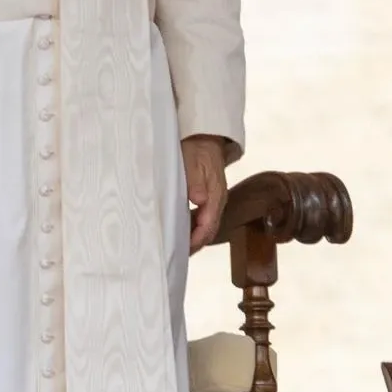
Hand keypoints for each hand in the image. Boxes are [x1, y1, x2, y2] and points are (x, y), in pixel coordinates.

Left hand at [181, 135, 229, 253]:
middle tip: (174, 255)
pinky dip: (193, 228)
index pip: (208, 226)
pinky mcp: (209, 198)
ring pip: (206, 226)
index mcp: (215, 195)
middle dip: (194, 244)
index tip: (180, 250)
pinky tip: (181, 231)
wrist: (206, 136)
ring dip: (193, 238)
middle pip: (209, 231)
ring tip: (176, 247)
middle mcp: (218, 201)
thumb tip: (199, 200)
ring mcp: (214, 200)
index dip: (195, 240)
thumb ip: (194, 180)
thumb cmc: (197, 147)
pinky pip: (203, 219)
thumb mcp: (192, 159)